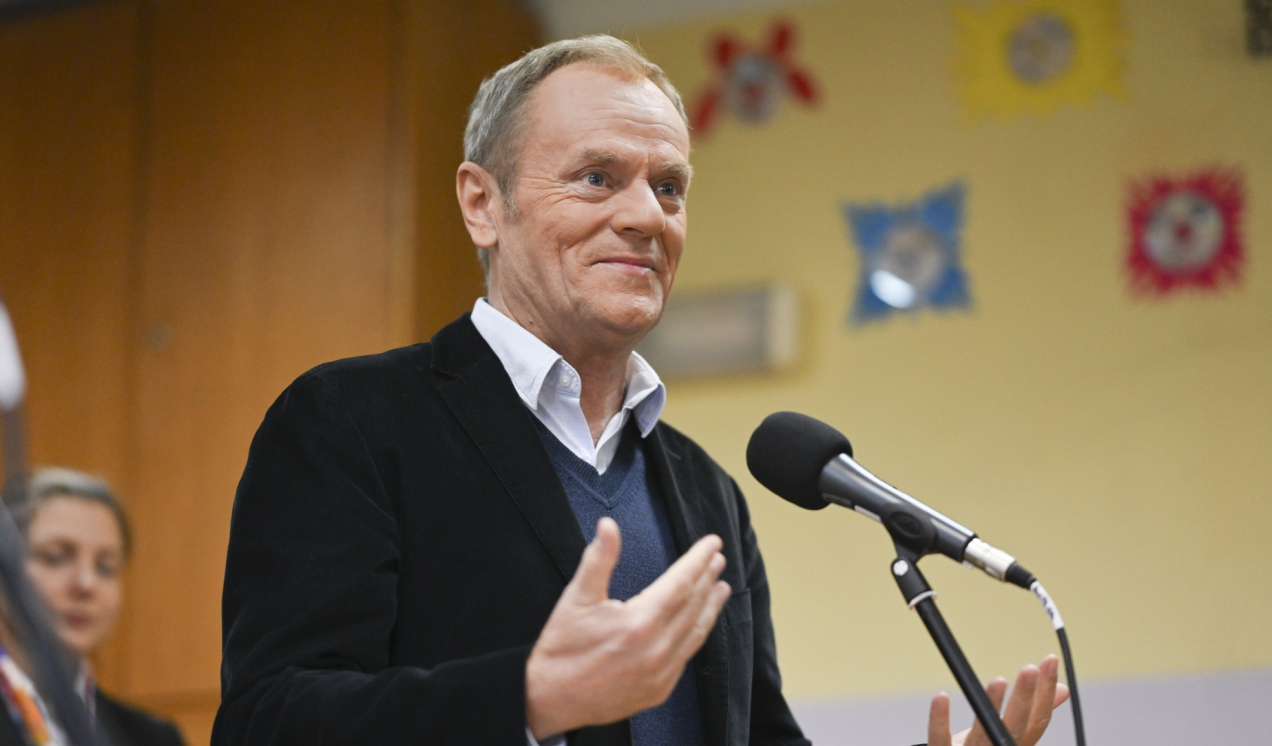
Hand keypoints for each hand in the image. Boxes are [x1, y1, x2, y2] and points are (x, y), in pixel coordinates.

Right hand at [525, 517, 730, 738]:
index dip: (698, 560)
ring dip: (710, 608)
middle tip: (717, 560)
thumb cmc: (561, 648)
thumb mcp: (576, 598)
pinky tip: (698, 625)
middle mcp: (656, 650)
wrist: (548, 699)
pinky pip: (686, 658)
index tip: (712, 543)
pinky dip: (696, 636)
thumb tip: (608, 526)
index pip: (680, 583)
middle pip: (692, 606)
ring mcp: (660, 674)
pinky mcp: (659, 690)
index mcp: (638, 623)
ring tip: (721, 588)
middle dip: (707, 579)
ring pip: (695, 634)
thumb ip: (598, 559)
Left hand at [927, 654, 1069, 745]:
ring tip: (999, 681)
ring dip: (993, 707)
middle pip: (1016, 728)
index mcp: (1018, 744)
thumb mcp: (1012, 733)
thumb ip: (1033, 713)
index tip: (1050, 660)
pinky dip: (939, 720)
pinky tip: (941, 697)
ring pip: (983, 733)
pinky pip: (940, 739)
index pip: (1038, 720)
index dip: (1046, 691)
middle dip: (1025, 699)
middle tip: (1030, 668)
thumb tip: (1064, 689)